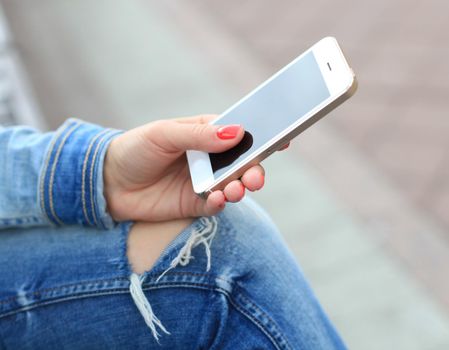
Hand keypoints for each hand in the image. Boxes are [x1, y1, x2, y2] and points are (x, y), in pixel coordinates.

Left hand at [104, 115, 267, 221]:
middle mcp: (210, 158)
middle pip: (242, 162)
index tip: (283, 139)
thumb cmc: (135, 149)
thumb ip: (199, 134)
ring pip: (234, 185)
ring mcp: (204, 181)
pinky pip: (216, 205)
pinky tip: (217, 200)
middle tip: (254, 177)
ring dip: (239, 188)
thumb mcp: (164, 134)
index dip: (261, 136)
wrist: (108, 182)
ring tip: (234, 190)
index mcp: (206, 133)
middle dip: (254, 170)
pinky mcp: (195, 204)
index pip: (240, 132)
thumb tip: (237, 132)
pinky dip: (221, 203)